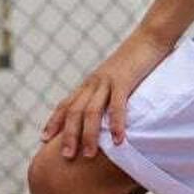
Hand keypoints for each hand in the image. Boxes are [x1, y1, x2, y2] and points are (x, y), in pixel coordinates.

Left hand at [43, 26, 173, 158]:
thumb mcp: (114, 79)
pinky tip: (117, 140)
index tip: (43, 139)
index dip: (54, 121)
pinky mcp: (125, 80)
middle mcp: (94, 83)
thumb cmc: (134, 61)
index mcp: (89, 84)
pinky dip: (115, 123)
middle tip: (66, 157)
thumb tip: (103, 115)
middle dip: (68, 135)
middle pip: (74, 111)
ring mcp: (108, 81)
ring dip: (89, 134)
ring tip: (88, 155)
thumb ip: (106, 95)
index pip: (66, 104)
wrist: (149, 37)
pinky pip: (117, 104)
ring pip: (92, 111)